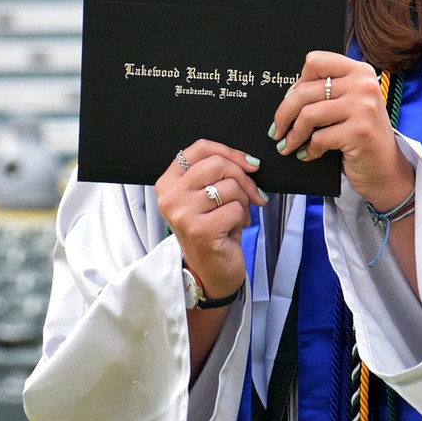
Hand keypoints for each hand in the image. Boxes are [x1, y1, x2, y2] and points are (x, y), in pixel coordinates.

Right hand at [155, 140, 265, 297]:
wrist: (210, 271)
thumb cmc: (212, 231)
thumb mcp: (206, 197)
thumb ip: (217, 174)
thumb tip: (249, 162)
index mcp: (168, 183)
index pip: (200, 149)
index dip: (230, 151)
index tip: (249, 163)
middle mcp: (170, 197)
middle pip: (218, 164)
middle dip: (244, 178)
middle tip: (252, 195)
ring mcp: (183, 214)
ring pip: (230, 187)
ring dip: (243, 202)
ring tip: (235, 217)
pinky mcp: (200, 231)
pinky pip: (235, 209)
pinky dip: (242, 219)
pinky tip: (232, 230)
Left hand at [270, 51, 413, 208]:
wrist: (386, 169)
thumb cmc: (361, 136)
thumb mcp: (349, 105)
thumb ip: (327, 92)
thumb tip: (289, 96)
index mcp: (359, 71)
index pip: (315, 62)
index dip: (297, 83)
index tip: (290, 102)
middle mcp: (363, 84)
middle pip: (305, 90)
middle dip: (284, 114)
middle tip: (276, 131)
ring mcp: (364, 107)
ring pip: (308, 115)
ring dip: (293, 134)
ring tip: (287, 145)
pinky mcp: (360, 131)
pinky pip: (319, 138)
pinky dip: (309, 149)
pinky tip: (307, 154)